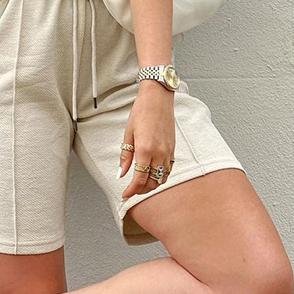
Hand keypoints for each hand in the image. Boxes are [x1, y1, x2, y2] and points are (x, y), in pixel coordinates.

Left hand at [119, 82, 175, 199]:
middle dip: (141, 190)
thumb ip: (125, 156)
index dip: (131, 190)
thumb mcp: (128, 134)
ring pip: (162, 178)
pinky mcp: (173, 150)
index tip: (125, 194)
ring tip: (141, 185)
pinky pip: (168, 170)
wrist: (157, 99)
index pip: (139, 179)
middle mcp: (159, 153)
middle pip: (152, 182)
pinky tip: (153, 175)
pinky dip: (161, 177)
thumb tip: (121, 174)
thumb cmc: (141, 112)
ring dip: (151, 185)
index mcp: (145, 150)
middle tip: (131, 191)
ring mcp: (168, 152)